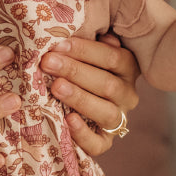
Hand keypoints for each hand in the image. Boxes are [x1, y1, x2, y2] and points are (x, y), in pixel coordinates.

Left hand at [40, 34, 140, 155]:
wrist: (80, 110)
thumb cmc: (81, 70)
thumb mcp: (88, 54)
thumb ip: (92, 41)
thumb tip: (96, 31)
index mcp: (126, 69)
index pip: (112, 57)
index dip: (85, 50)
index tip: (58, 44)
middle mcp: (127, 95)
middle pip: (107, 84)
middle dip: (75, 71)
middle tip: (47, 63)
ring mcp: (118, 120)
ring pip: (106, 112)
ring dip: (80, 98)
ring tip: (56, 87)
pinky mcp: (104, 142)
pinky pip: (98, 143)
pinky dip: (83, 133)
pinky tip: (68, 119)